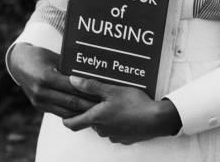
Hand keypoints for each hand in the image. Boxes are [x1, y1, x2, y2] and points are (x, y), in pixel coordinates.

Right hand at [8, 44, 98, 117]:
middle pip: (70, 101)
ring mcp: (39, 101)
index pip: (72, 87)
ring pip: (65, 111)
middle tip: (103, 104)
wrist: (19, 63)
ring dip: (81, 112)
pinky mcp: (39, 107)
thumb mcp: (55, 57)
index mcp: (46, 77)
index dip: (88, 91)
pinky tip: (83, 111)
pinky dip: (71, 113)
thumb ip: (70, 68)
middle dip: (88, 104)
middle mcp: (41, 91)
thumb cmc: (40, 56)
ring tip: (96, 110)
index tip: (101, 92)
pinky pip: (58, 112)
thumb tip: (90, 73)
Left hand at [62, 76, 181, 144]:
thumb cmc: (134, 103)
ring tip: (114, 100)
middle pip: (90, 122)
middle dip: (91, 110)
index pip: (73, 124)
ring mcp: (114, 136)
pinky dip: (116, 121)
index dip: (66, 119)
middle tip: (97, 96)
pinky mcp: (125, 138)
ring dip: (104, 115)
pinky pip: (115, 129)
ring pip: (103, 125)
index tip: (63, 112)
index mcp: (96, 118)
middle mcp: (102, 130)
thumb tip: (72, 80)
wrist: (156, 120)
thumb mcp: (112, 90)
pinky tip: (124, 110)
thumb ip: (91, 86)